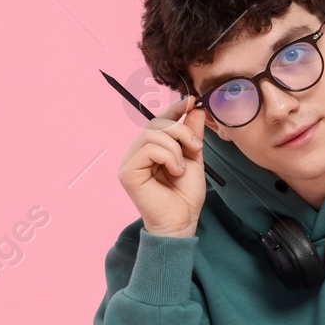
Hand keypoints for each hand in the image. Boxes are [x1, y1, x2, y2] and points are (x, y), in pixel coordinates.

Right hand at [117, 94, 206, 237]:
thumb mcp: (194, 159)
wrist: (182, 222)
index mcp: (149, 149)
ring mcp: (129, 162)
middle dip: (181, 130)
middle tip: (196, 148)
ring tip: (183, 166)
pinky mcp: (127, 172)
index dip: (174, 109)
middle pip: (155, 124)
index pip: (158, 121)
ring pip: (151, 134)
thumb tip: (195, 107)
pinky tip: (176, 172)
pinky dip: (168, 157)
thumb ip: (192, 134)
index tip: (193, 101)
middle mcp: (136, 153)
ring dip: (176, 147)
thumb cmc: (185, 196)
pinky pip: (148, 149)